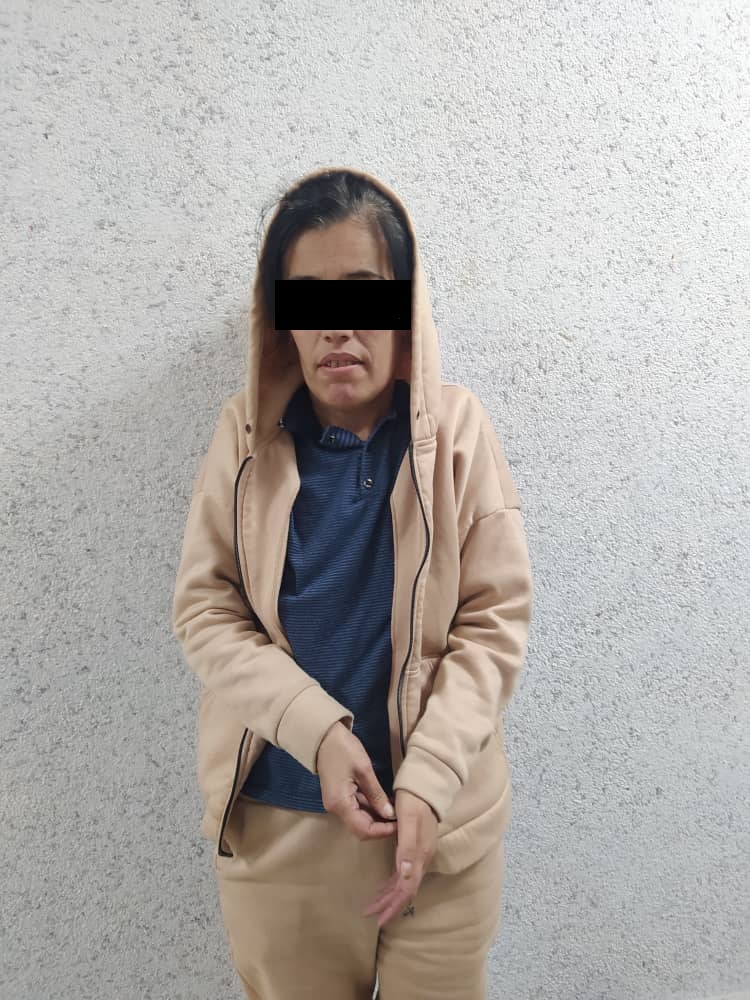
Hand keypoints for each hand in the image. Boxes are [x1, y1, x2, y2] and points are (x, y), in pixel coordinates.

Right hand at [316, 721, 398, 840]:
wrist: (323, 735)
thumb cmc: (343, 749)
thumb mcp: (364, 769)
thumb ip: (376, 794)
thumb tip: (390, 814)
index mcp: (340, 804)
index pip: (363, 829)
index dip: (383, 831)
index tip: (400, 824)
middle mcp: (336, 808)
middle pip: (361, 828)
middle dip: (381, 827)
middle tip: (401, 820)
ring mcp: (336, 803)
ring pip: (359, 819)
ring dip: (377, 818)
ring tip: (397, 812)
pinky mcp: (339, 796)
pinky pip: (356, 809)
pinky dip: (371, 808)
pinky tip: (385, 803)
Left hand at [362, 788, 438, 927]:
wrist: (426, 785)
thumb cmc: (414, 801)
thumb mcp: (408, 821)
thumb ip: (407, 848)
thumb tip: (405, 876)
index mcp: (419, 855)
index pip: (407, 888)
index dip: (394, 905)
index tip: (379, 919)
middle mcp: (421, 858)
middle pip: (405, 889)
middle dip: (389, 904)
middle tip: (370, 915)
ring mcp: (419, 853)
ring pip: (404, 882)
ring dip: (389, 895)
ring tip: (373, 906)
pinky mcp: (415, 847)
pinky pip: (404, 872)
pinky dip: (393, 882)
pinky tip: (384, 885)